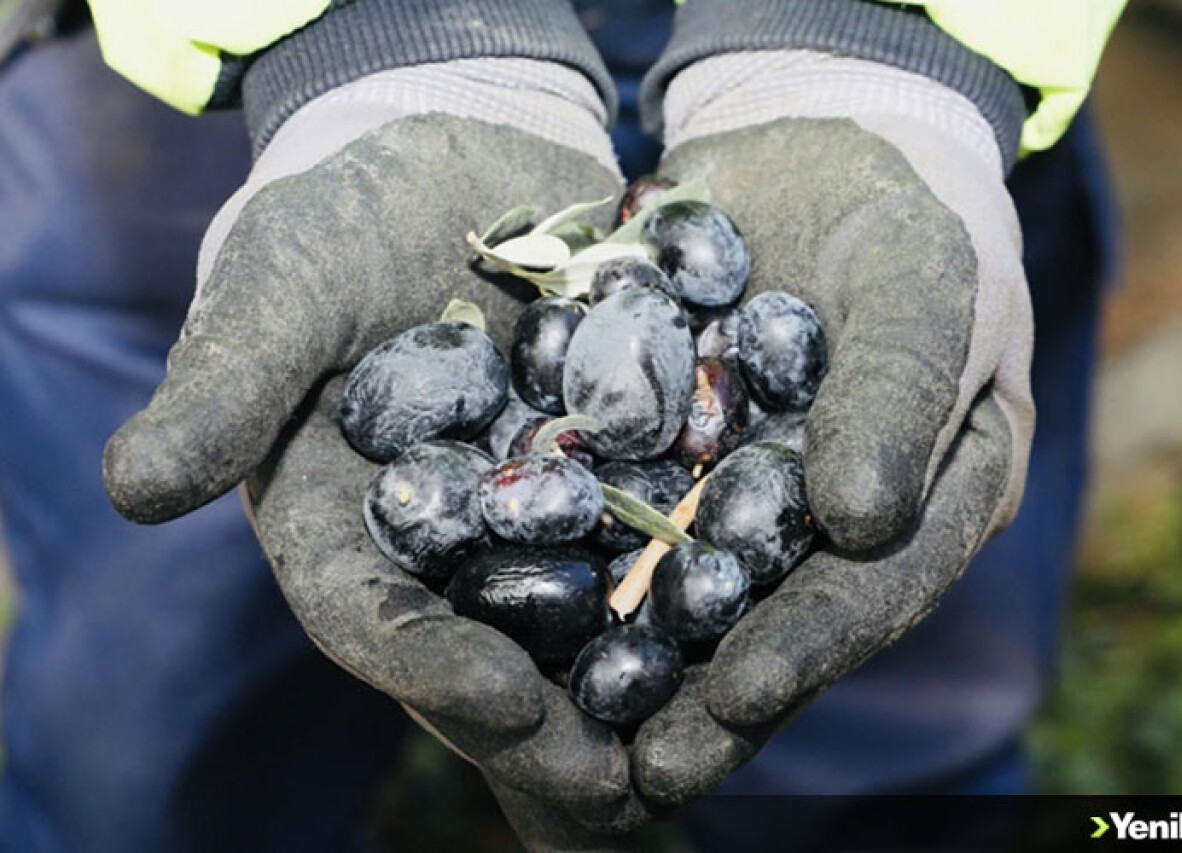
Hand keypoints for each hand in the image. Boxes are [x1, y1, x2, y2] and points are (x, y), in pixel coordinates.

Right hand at [103, 66, 646, 847]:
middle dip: (549, 725)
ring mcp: (541, 509)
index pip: (375, 616)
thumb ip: (229, 380)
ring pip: (585, 618)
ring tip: (703, 749)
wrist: (455, 145)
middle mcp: (449, 539)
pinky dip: (705, 582)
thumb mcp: (285, 280)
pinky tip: (763, 626)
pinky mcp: (620, 464)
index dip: (431, 669)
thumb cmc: (346, 211)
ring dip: (639, 690)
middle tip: (620, 792)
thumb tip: (135, 488)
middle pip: (490, 648)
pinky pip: (665, 530)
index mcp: (350, 521)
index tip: (507, 704)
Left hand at [630, 57, 1034, 804]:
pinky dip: (573, 566)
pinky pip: (621, 518)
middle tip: (646, 773)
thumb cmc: (900, 210)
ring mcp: (749, 497)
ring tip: (569, 732)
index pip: (877, 589)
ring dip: (634, 663)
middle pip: (777, 621)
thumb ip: (902, 390)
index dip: (811, 644)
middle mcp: (836, 524)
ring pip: (692, 593)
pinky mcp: (670, 458)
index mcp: (929, 498)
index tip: (742, 694)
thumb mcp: (922, 280)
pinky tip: (514, 617)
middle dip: (712, 699)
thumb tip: (862, 524)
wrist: (814, 141)